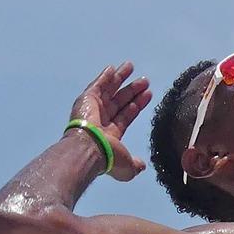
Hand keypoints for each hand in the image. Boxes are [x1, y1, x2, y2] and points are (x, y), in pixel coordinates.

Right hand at [67, 61, 151, 182]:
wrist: (90, 148)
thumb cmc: (108, 158)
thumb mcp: (127, 166)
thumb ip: (135, 164)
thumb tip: (141, 166)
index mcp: (110, 135)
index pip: (126, 116)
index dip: (136, 105)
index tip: (147, 95)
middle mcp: (101, 121)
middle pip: (120, 101)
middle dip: (132, 91)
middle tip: (144, 81)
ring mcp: (93, 109)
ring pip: (109, 90)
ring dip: (120, 79)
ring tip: (131, 67)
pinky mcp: (86, 100)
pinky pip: (97, 85)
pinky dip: (104, 77)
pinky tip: (113, 69)